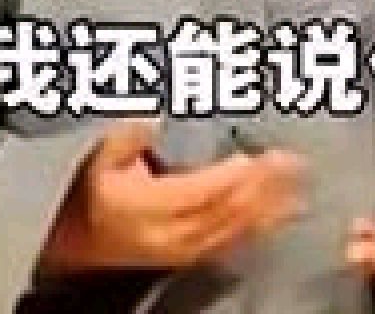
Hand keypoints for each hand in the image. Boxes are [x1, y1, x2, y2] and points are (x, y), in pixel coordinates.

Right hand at [41, 120, 305, 271]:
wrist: (77, 248)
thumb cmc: (92, 194)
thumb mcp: (98, 158)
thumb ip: (128, 137)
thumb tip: (155, 117)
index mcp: (148, 207)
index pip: (199, 193)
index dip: (229, 178)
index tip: (255, 158)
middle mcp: (172, 234)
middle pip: (225, 212)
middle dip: (261, 189)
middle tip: (292, 164)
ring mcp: (185, 250)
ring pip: (234, 231)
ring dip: (268, 209)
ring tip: (298, 185)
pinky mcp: (192, 257)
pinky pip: (233, 243)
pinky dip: (260, 227)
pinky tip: (282, 213)